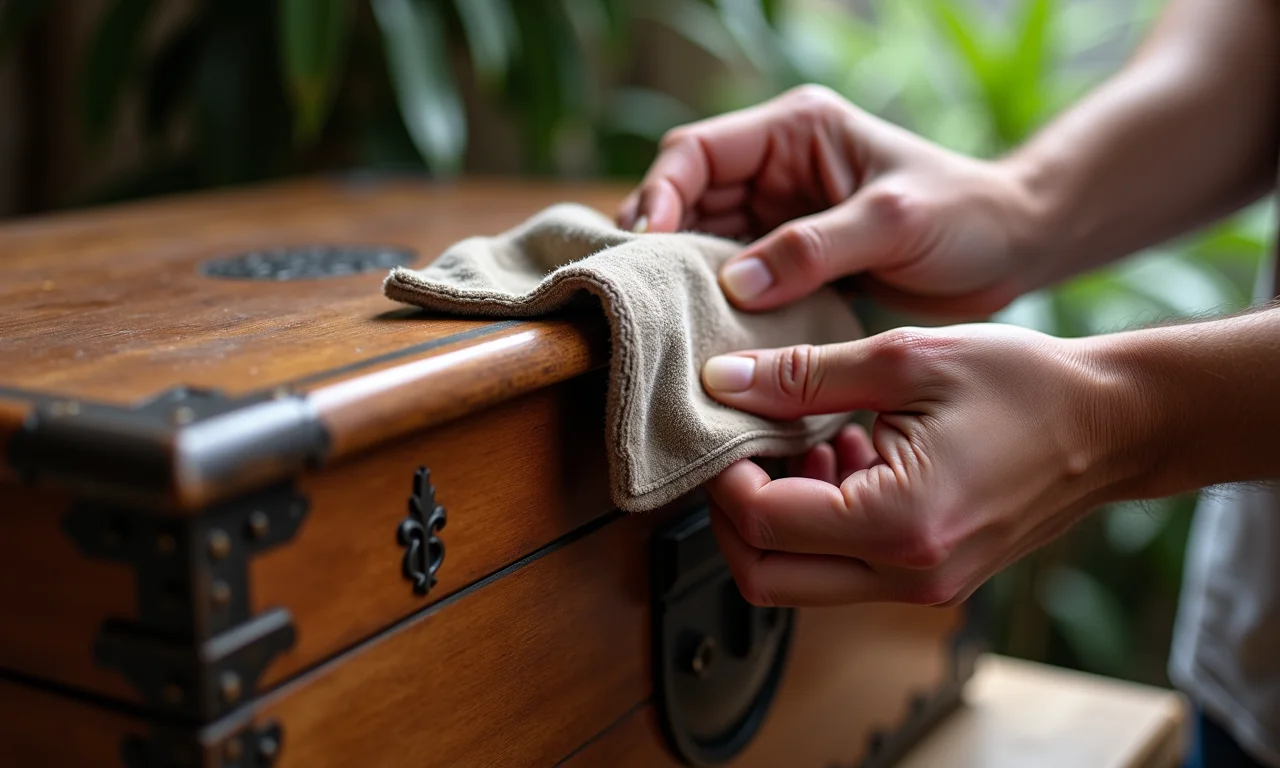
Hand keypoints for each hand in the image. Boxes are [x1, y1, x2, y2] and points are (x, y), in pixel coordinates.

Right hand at [618, 85, 1037, 317]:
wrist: (1013, 251)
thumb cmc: (965, 217)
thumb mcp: (892, 222)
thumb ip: (814, 248)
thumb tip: (734, 283)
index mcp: (795, 131)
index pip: (699, 151)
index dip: (663, 193)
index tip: (651, 244)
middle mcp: (776, 170)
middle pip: (688, 198)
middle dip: (661, 242)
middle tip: (642, 292)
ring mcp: (780, 217)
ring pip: (704, 242)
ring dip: (684, 276)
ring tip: (663, 318)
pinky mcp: (792, 261)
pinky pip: (736, 279)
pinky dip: (717, 302)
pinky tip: (705, 332)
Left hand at [698, 323, 1137, 606]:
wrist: (1114, 424)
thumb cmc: (1026, 384)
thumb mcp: (906, 360)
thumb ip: (802, 375)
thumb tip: (722, 381)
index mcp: (897, 523)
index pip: (762, 522)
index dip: (725, 473)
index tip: (730, 422)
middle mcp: (906, 576)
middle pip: (765, 577)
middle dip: (734, 512)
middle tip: (745, 445)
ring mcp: (920, 588)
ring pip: (798, 579)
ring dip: (777, 516)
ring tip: (805, 439)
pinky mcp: (929, 579)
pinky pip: (843, 569)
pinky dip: (818, 522)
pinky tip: (841, 455)